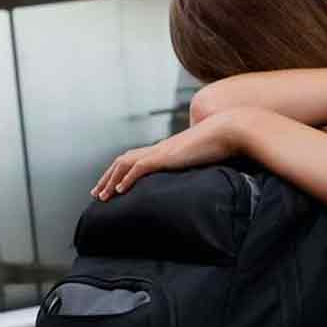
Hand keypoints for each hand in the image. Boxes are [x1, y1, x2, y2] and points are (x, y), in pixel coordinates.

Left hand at [91, 112, 247, 200]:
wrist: (229, 130)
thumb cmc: (222, 144)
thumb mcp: (204, 159)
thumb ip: (196, 166)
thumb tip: (201, 179)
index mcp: (166, 150)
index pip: (135, 159)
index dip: (120, 172)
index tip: (113, 186)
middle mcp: (159, 149)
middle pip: (123, 160)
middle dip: (107, 177)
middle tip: (97, 194)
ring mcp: (161, 151)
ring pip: (125, 164)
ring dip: (111, 180)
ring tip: (102, 196)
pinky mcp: (166, 156)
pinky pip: (140, 168)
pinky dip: (127, 178)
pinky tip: (119, 190)